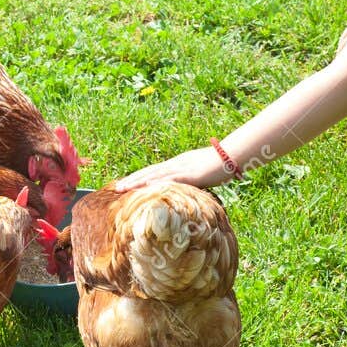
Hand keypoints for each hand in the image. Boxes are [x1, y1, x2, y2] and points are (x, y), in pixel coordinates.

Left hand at [113, 146, 231, 191]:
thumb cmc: (219, 166)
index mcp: (177, 164)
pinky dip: (157, 184)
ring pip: (154, 175)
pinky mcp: (189, 174)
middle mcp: (175, 164)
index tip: (125, 183)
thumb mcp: (201, 174)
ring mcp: (181, 168)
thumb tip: (185, 190)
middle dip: (132, 180)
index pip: (153, 171)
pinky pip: (170, 180)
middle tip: (116, 188)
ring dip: (137, 182)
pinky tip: (146, 188)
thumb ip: (191, 181)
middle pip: (149, 172)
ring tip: (123, 188)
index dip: (138, 177)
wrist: (230, 156)